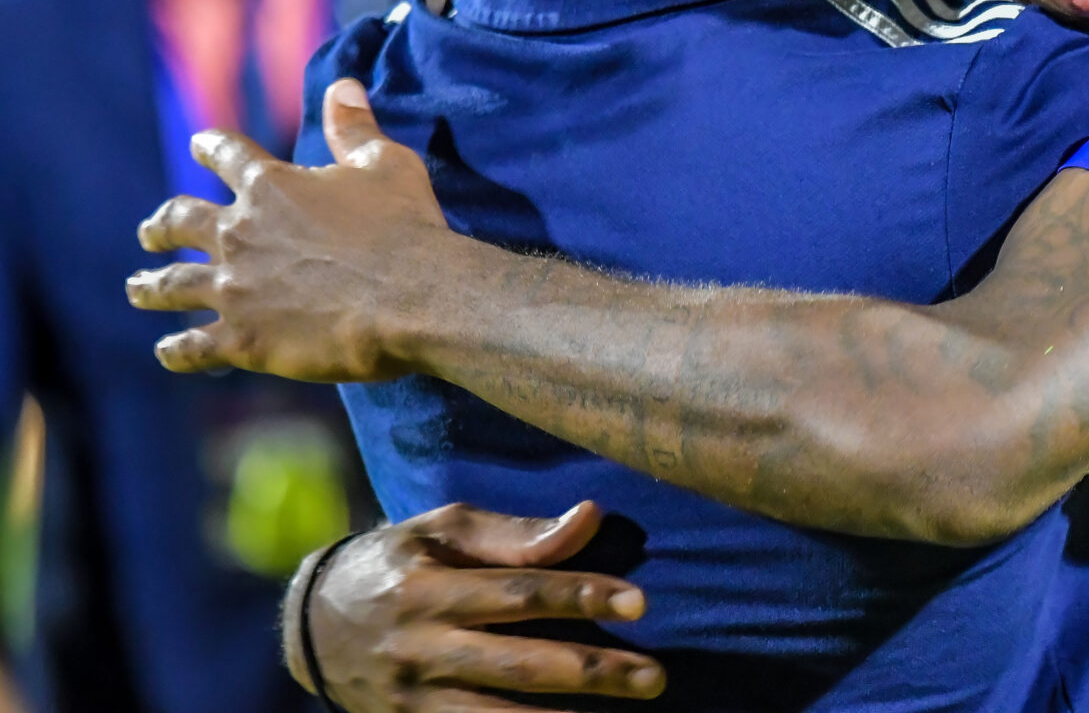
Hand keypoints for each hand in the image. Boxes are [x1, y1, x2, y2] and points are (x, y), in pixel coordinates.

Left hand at [127, 79, 460, 380]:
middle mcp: (238, 233)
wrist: (413, 297)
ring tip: (137, 288)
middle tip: (149, 232)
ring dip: (149, 287)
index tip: (198, 145)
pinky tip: (168, 350)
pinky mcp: (243, 339)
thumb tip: (342, 84)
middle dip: (160, 226)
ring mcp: (234, 288)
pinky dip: (175, 350)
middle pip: (179, 222)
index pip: (226, 155)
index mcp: (270, 187)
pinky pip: (191, 347)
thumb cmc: (404, 227)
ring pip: (171, 287)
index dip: (210, 147)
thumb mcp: (385, 164)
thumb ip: (354, 127)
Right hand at [292, 500, 663, 711]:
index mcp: (429, 590)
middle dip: (592, 673)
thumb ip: (515, 534)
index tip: (640, 602)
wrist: (310, 625)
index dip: (581, 596)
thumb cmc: (395, 562)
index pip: (519, 593)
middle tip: (654, 677)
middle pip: (519, 666)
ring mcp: (414, 700)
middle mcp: (421, 649)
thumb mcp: (441, 531)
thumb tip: (590, 518)